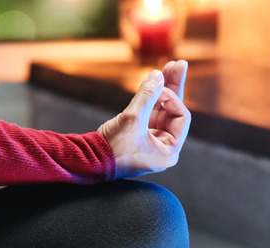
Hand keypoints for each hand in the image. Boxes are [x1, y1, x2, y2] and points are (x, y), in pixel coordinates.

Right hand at [98, 60, 190, 178]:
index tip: (157, 87)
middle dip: (173, 87)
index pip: (180, 117)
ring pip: (161, 111)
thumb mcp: (132, 119)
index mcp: (169, 151)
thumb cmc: (112, 148)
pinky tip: (153, 81)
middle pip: (173, 111)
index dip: (171, 98)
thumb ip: (147, 95)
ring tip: (167, 67)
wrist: (88, 161)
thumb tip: (159, 75)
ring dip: (162, 90)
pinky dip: (150, 99)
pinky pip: (149, 114)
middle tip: (179, 64)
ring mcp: (151, 142)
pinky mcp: (138, 136)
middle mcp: (163, 147)